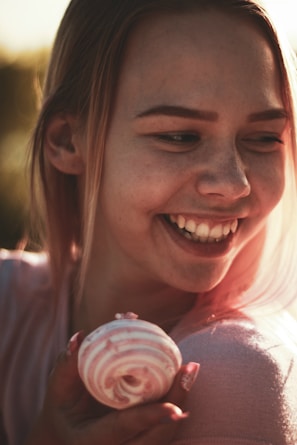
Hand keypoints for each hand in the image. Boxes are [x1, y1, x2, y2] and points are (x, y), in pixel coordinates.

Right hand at [25, 332, 198, 444]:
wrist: (68, 433)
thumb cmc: (62, 408)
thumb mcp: (58, 390)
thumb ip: (66, 366)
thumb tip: (80, 337)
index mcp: (94, 440)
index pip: (126, 429)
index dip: (150, 417)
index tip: (175, 408)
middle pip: (156, 437)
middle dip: (177, 403)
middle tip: (189, 369)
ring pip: (164, 435)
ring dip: (181, 400)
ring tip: (190, 370)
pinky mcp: (143, 437)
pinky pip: (164, 425)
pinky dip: (175, 400)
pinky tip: (182, 378)